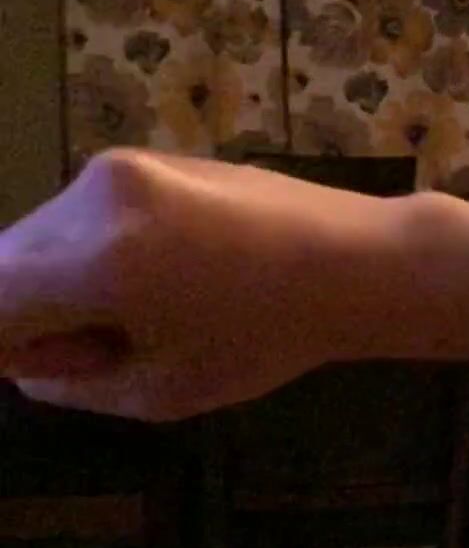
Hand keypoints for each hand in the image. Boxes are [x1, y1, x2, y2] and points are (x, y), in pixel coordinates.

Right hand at [0, 149, 413, 419]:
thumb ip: (69, 382)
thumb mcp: (160, 390)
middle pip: (0, 261)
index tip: (30, 367)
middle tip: (88, 353)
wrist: (355, 259)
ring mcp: (114, 168)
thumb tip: (22, 364)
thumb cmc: (268, 339)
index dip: (0, 344)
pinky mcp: (138, 157)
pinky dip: (83, 253)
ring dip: (49, 283)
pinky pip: (76, 213)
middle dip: (18, 315)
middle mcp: (91, 199)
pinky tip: (153, 279)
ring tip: (131, 318)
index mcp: (96, 262)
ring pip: (34, 235)